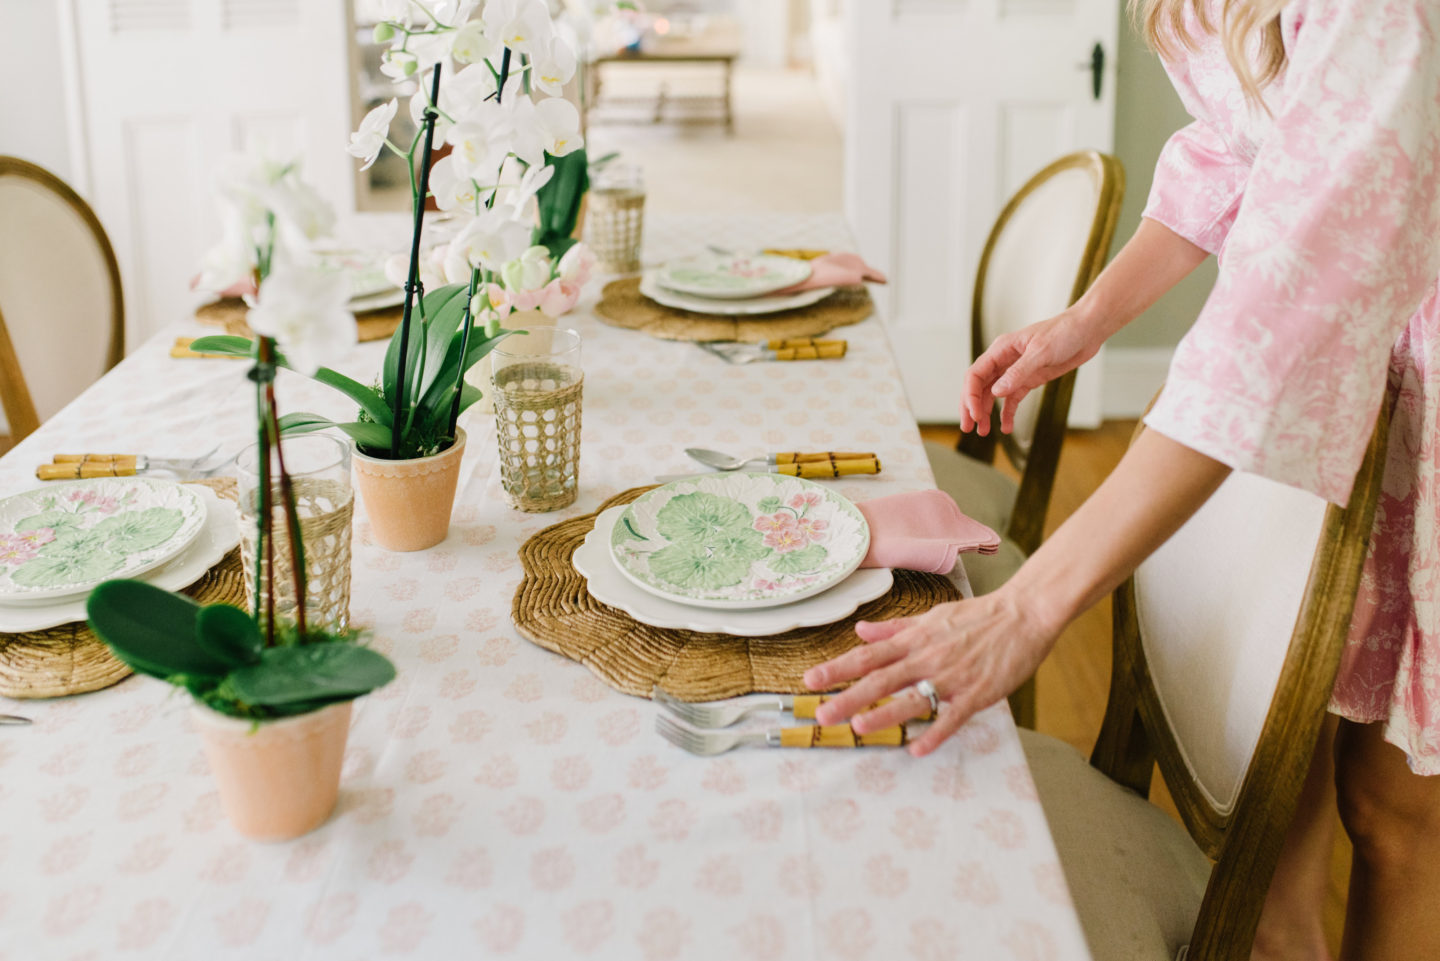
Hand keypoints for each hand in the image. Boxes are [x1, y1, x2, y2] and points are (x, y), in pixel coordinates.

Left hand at [802, 590, 1061, 756]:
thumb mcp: (931, 616)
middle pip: (882, 679)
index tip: (811, 680)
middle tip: (823, 714)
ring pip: (913, 698)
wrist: (1024, 614)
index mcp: (915, 639)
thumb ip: (895, 628)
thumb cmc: (978, 616)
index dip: (839, 668)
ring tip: (860, 728)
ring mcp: (952, 676)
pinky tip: (917, 749)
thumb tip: (861, 629)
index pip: (869, 655)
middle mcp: (927, 657)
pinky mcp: (978, 693)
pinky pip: (953, 716)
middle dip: (850, 697)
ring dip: (886, 714)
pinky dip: (936, 732)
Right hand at [960, 308, 1104, 435]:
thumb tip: (997, 392)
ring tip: (984, 432)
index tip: (974, 415)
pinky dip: (1008, 413)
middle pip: (979, 386)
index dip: (970, 396)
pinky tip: (1006, 427)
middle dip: (972, 407)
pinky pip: (1013, 399)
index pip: (975, 374)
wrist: (1087, 331)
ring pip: (993, 395)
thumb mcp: (1041, 352)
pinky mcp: (1030, 379)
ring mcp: (1016, 371)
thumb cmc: (1064, 332)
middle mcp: (1004, 361)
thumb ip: (1018, 372)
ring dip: (987, 413)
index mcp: (1001, 349)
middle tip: (967, 428)